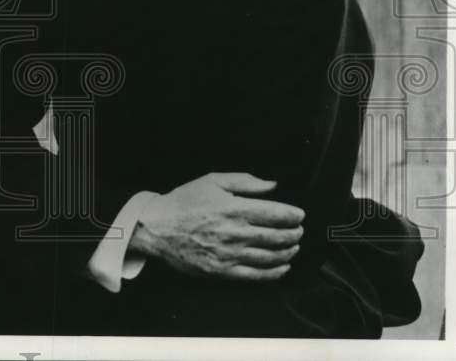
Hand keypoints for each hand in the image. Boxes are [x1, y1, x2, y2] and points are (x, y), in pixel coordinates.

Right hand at [130, 172, 303, 281]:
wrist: (156, 228)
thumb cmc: (183, 202)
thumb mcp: (212, 181)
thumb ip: (245, 181)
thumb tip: (272, 185)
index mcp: (234, 208)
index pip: (276, 214)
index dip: (293, 215)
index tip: (299, 214)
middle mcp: (235, 233)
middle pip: (277, 237)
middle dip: (294, 234)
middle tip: (299, 231)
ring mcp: (230, 254)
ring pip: (270, 257)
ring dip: (288, 252)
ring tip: (293, 247)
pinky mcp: (223, 271)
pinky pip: (256, 275)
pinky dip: (274, 272)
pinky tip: (282, 267)